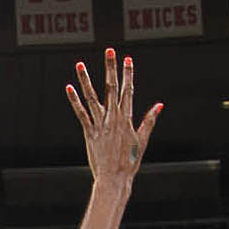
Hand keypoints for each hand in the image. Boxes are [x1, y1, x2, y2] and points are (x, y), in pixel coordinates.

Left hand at [66, 50, 161, 186]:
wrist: (114, 178)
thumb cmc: (129, 163)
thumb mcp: (142, 140)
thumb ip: (149, 121)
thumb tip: (159, 106)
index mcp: (126, 118)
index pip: (128, 90)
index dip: (128, 74)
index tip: (128, 59)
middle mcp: (113, 118)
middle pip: (111, 88)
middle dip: (111, 68)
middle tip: (110, 51)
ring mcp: (100, 124)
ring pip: (92, 97)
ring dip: (86, 80)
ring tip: (80, 65)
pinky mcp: (89, 132)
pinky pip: (81, 113)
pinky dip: (74, 100)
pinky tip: (69, 88)